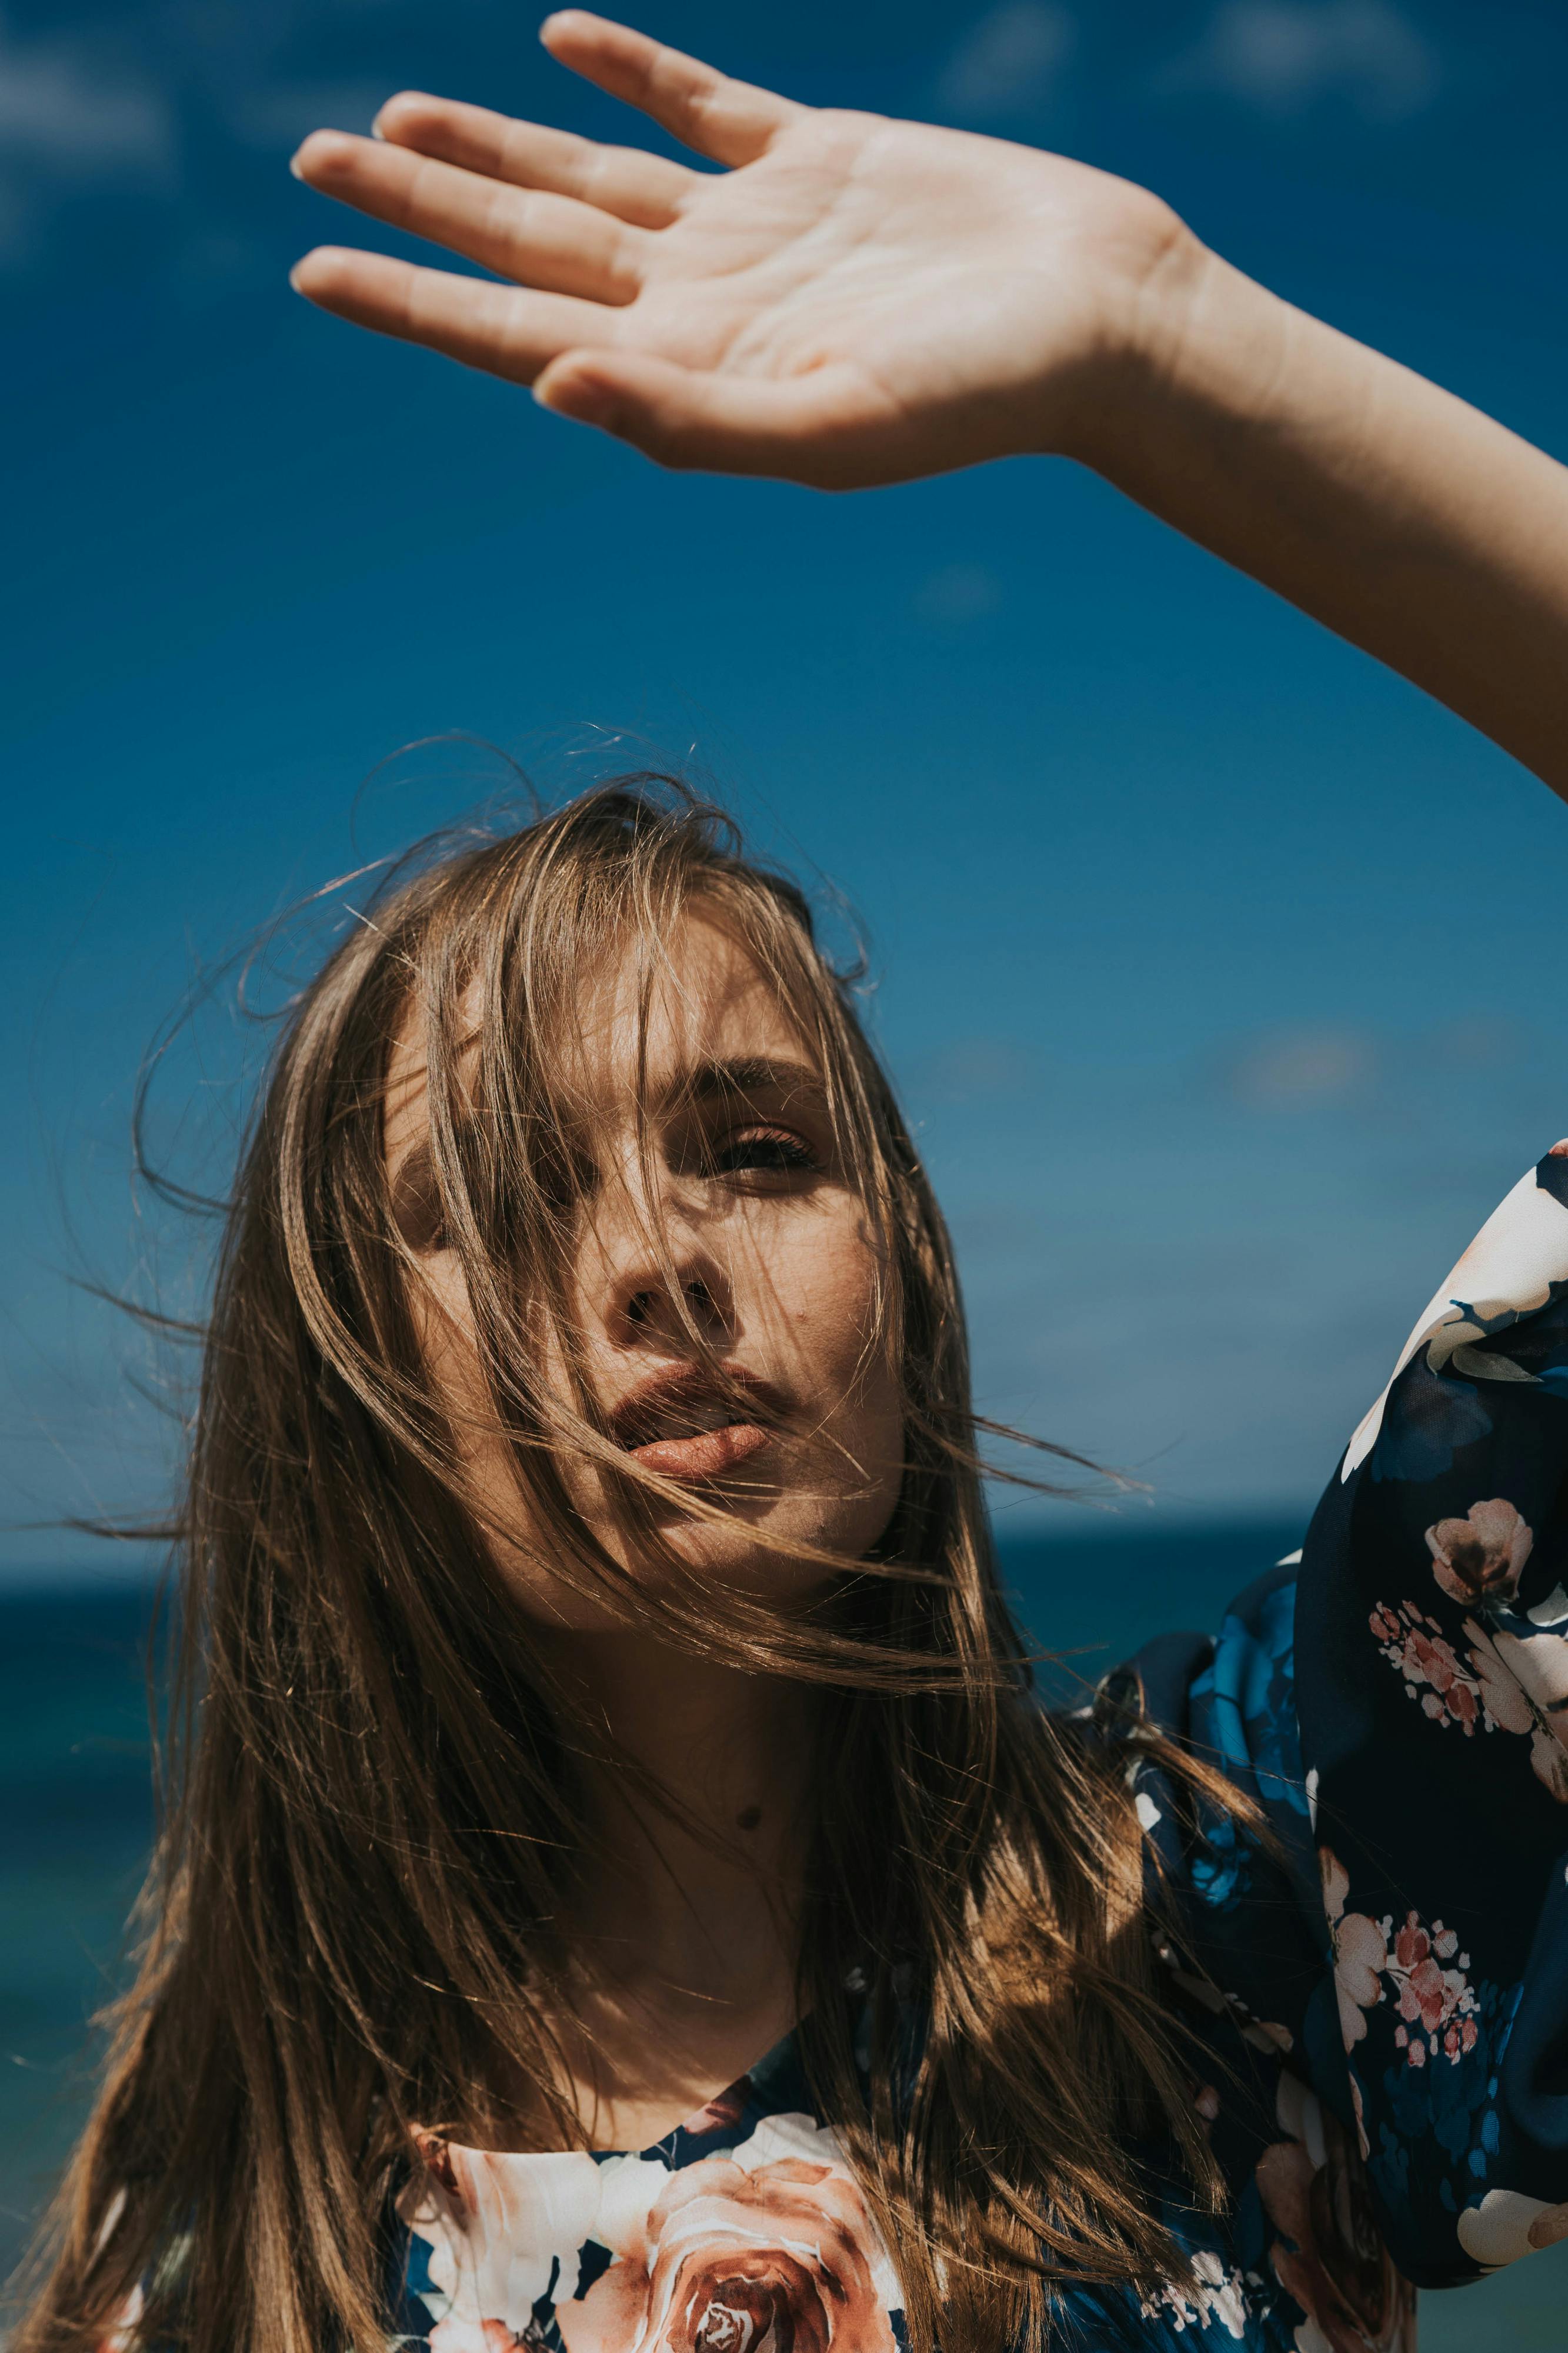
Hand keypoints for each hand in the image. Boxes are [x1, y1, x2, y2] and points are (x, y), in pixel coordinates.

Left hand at [289, 11, 1193, 487]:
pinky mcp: (812, 156)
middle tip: (310, 161)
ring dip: (491, 141)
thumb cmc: (980, 398)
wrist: (1103, 321)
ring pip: (585, 172)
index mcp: (689, 369)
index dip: (412, 298)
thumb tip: (549, 384)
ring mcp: (749, 227)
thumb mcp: (832, 429)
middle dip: (419, 203)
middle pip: (525, 239)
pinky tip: (561, 37)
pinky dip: (628, 69)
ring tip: (393, 114)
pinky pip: (695, 104)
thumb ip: (691, 422)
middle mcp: (698, 300)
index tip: (313, 265)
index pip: (514, 328)